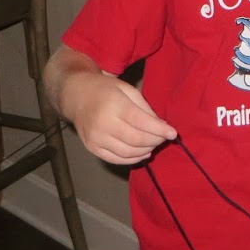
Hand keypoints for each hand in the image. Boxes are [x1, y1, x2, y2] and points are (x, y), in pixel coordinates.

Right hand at [57, 71, 178, 164]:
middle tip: (164, 138)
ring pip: (128, 153)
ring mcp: (95, 138)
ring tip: (154, 144)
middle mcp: (103, 123)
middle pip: (136, 140)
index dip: (160, 130)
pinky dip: (133, 159)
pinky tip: (143, 152)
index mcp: (114, 105)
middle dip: (155, 141)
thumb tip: (162, 127)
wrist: (76, 96)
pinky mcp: (92, 148)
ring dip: (146, 150)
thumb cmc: (105, 90)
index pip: (141, 122)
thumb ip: (144, 108)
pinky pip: (116, 159)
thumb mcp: (127, 89)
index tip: (173, 133)